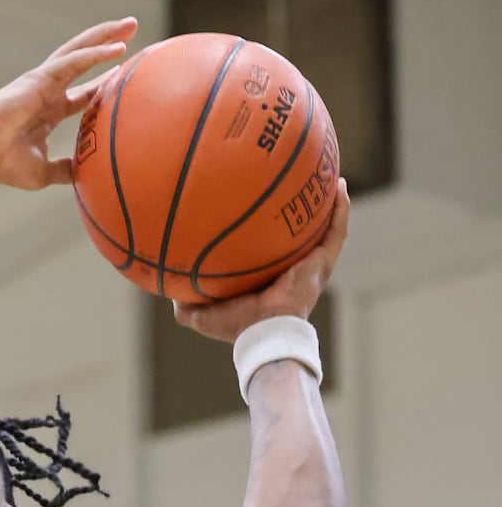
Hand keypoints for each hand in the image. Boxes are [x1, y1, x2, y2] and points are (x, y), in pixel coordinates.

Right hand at [0, 18, 136, 190]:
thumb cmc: (4, 164)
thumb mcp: (44, 173)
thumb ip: (66, 170)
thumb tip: (87, 177)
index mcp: (50, 110)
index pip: (84, 92)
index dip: (104, 82)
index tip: (125, 74)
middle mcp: (49, 91)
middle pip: (86, 60)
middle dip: (109, 44)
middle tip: (133, 29)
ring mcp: (45, 81)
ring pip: (81, 50)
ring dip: (106, 35)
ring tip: (131, 23)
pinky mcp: (40, 77)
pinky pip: (74, 61)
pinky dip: (95, 53)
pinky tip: (118, 47)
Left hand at [174, 181, 348, 341]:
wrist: (265, 334)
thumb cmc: (236, 326)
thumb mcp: (202, 314)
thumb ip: (184, 302)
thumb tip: (165, 288)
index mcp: (267, 278)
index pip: (269, 247)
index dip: (268, 228)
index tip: (263, 204)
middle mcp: (291, 268)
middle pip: (298, 232)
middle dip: (300, 208)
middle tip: (299, 179)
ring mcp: (310, 265)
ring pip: (323, 227)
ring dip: (328, 202)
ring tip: (329, 173)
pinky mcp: (323, 264)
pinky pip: (336, 231)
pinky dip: (341, 209)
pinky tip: (341, 185)